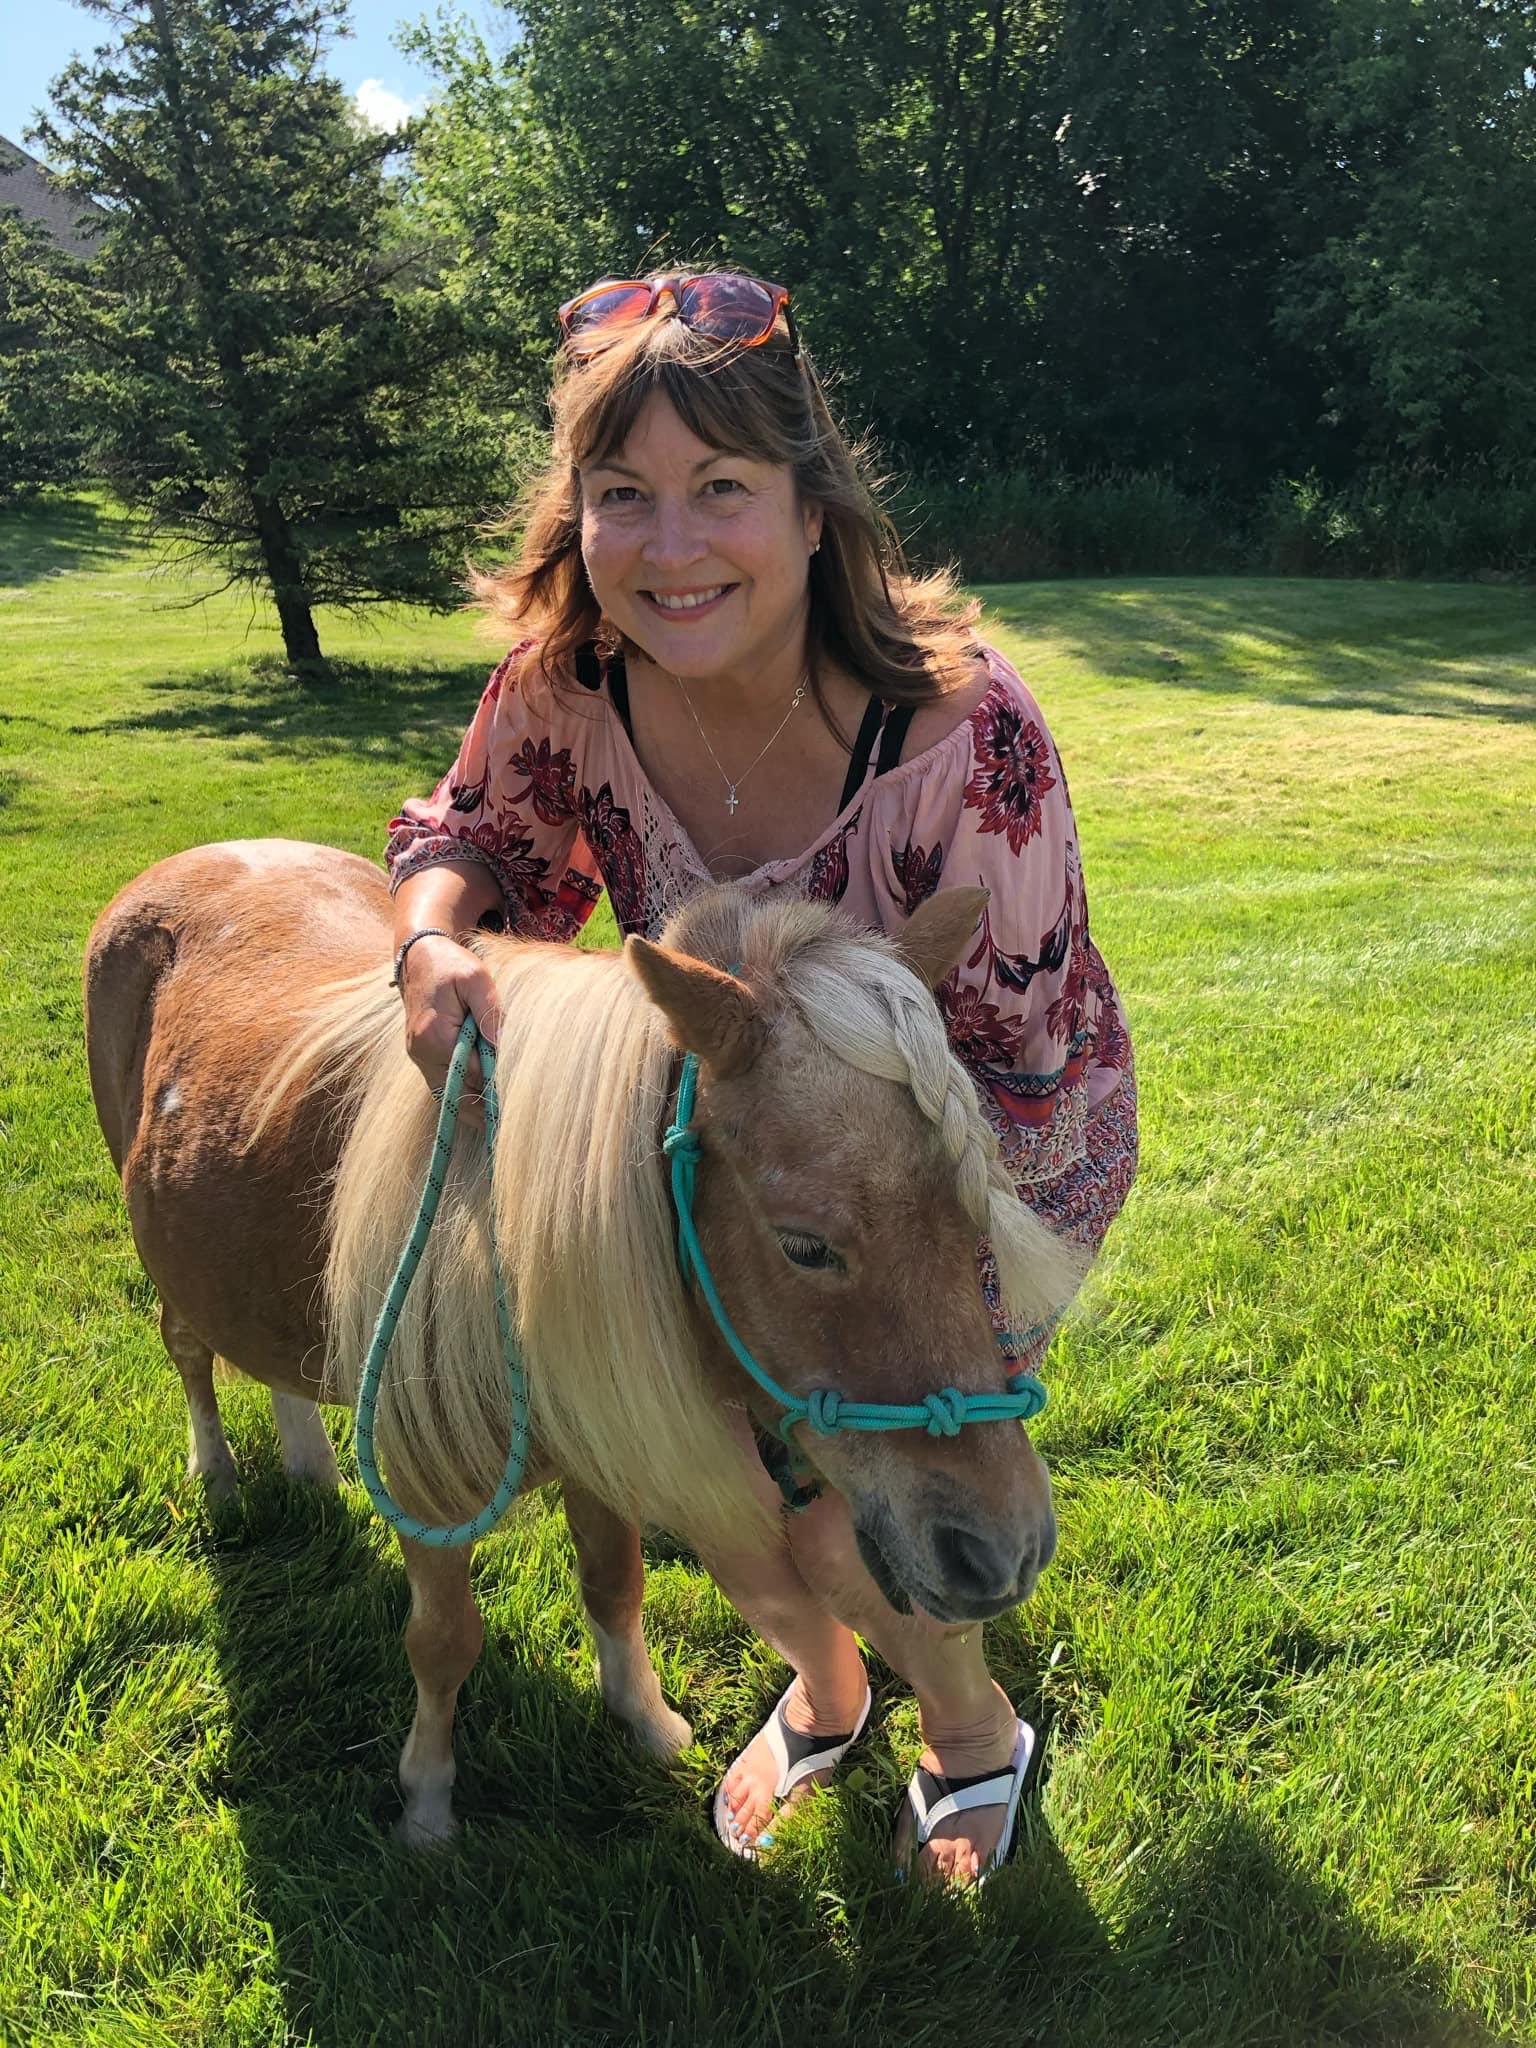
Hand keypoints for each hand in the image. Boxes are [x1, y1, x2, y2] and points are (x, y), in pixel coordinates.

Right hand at [398, 934, 501, 1110]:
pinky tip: (477, 1109)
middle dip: (482, 1106)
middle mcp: (422, 1052)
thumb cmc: (450, 964)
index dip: (495, 1083)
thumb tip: (502, 1044)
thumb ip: (490, 1011)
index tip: (517, 1096)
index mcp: (435, 1035)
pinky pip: (440, 1084)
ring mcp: (418, 1056)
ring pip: (446, 1093)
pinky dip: (458, 1096)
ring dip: (469, 1108)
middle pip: (457, 1089)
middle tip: (509, 1124)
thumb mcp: (475, 977)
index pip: (472, 1071)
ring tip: (495, 1125)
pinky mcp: (421, 1055)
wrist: (419, 956)